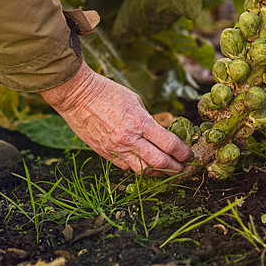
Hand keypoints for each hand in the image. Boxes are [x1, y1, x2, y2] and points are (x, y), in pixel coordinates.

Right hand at [40, 62, 192, 176]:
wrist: (77, 96)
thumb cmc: (107, 92)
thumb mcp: (136, 101)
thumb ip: (148, 120)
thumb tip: (160, 134)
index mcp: (140, 122)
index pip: (169, 144)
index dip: (183, 153)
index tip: (189, 155)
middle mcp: (129, 139)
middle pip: (160, 162)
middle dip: (175, 167)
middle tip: (183, 167)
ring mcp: (116, 149)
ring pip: (143, 170)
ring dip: (159, 172)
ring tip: (167, 170)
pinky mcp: (105, 154)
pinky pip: (127, 167)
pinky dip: (139, 168)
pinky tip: (146, 166)